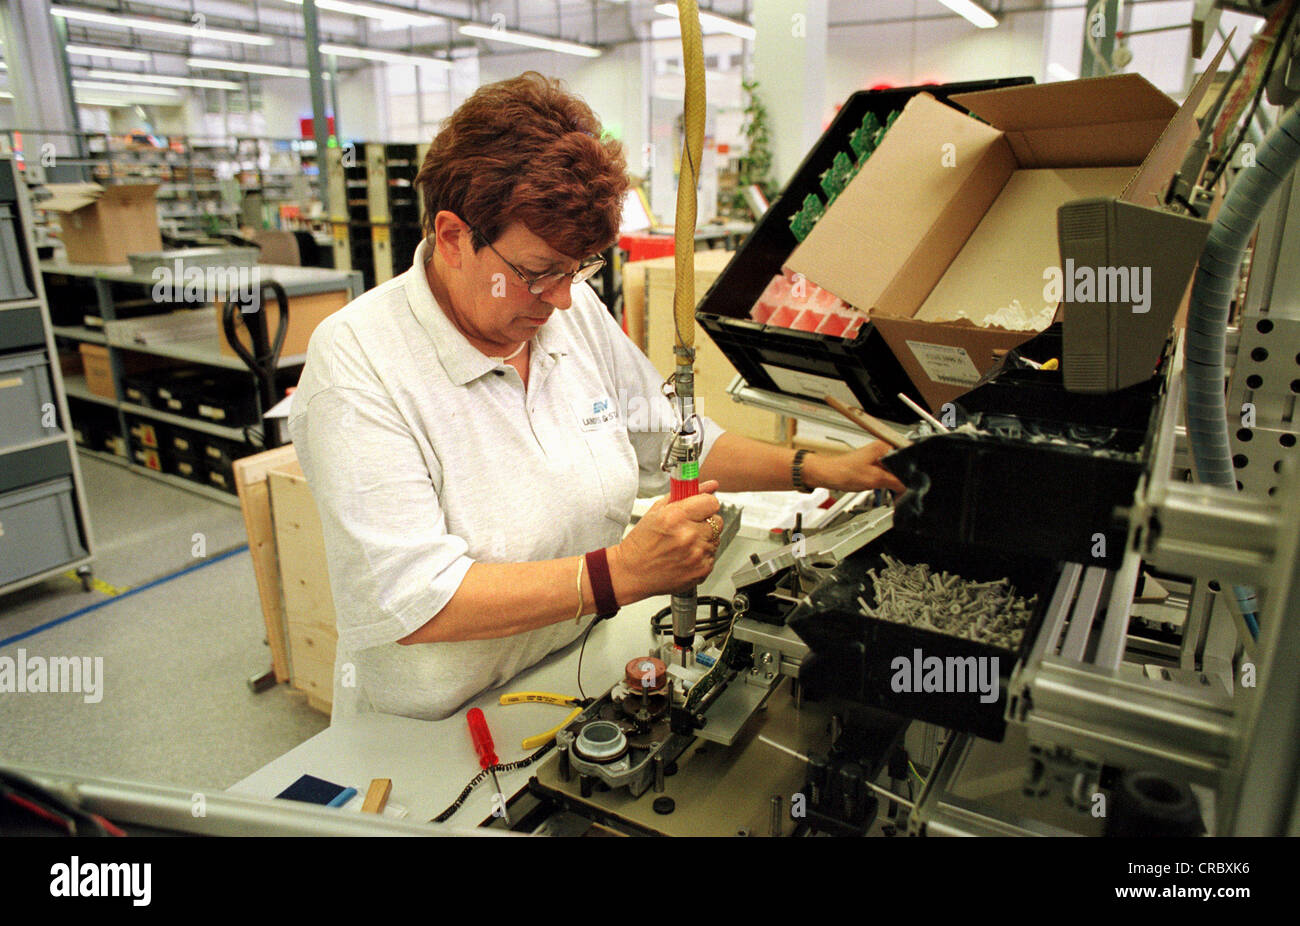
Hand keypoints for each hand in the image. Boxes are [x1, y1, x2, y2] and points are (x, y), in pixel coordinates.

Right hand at [609, 480, 721, 601]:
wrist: (632, 573)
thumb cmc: (641, 543)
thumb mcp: (657, 511)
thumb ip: (686, 494)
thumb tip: (711, 485)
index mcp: (676, 517)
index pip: (712, 502)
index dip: (705, 504)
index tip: (699, 508)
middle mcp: (689, 536)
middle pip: (717, 521)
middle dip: (705, 522)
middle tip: (688, 528)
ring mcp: (697, 555)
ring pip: (716, 539)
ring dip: (704, 539)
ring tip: (683, 544)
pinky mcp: (702, 570)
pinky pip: (713, 556)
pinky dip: (702, 555)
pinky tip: (685, 556)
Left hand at [804, 442, 905, 493]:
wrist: (825, 475)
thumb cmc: (842, 472)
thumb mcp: (874, 479)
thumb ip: (895, 482)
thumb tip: (907, 486)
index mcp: (883, 447)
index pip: (907, 455)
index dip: (913, 469)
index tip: (916, 481)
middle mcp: (881, 449)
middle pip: (902, 463)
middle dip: (905, 478)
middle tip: (907, 490)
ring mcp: (876, 457)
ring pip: (894, 469)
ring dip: (897, 481)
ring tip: (898, 493)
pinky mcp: (871, 465)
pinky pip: (886, 473)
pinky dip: (888, 482)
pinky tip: (888, 490)